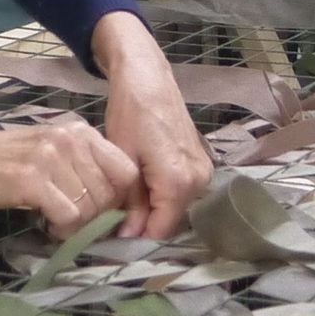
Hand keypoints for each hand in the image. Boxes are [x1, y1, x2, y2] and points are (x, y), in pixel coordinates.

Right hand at [0, 114, 139, 235]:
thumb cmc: (5, 162)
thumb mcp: (53, 153)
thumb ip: (83, 168)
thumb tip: (114, 204)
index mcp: (80, 132)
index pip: (126, 170)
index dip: (121, 199)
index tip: (105, 214)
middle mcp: (70, 139)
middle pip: (110, 193)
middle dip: (97, 217)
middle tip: (76, 224)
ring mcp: (51, 157)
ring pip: (91, 207)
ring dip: (78, 225)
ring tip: (58, 224)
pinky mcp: (32, 179)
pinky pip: (68, 215)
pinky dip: (62, 229)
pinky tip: (47, 224)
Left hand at [93, 11, 211, 240]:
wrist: (148, 79)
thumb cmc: (130, 114)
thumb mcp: (123, 161)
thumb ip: (129, 203)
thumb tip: (129, 236)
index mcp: (179, 181)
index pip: (160, 230)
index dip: (135, 236)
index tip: (110, 234)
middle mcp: (199, 180)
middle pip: (170, 219)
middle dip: (143, 223)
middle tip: (113, 215)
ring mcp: (204, 171)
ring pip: (175, 206)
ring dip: (152, 208)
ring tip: (125, 197)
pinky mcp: (201, 163)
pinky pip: (181, 191)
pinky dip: (161, 193)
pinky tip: (141, 182)